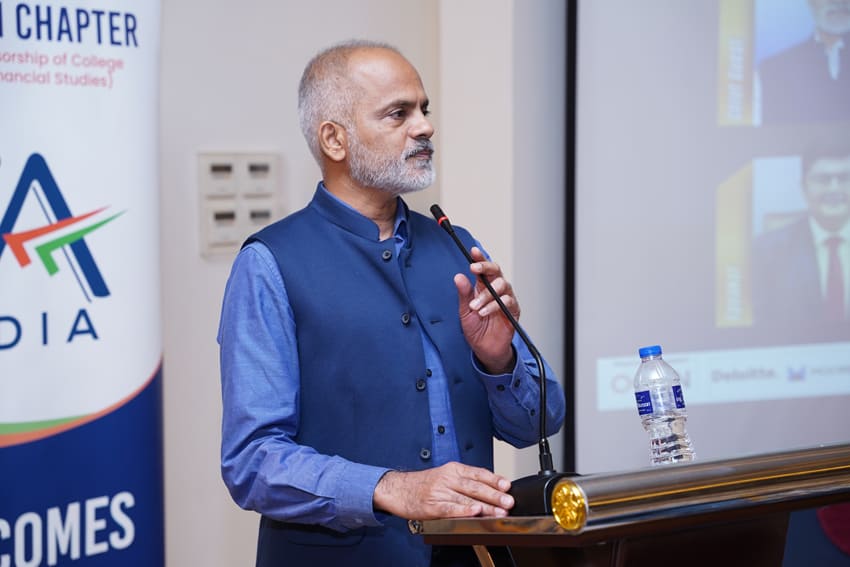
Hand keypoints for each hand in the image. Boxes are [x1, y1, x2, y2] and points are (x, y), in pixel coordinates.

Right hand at [373, 462, 513, 519]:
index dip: (494, 479)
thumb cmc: (423, 484)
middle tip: (508, 501)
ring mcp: (439, 492)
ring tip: (499, 511)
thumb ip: (465, 481)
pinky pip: (450, 508)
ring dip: (485, 506)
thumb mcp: (445, 475)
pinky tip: (474, 512)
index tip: (507, 486)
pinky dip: (463, 510)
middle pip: (475, 486)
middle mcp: (447, 478)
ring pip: (466, 498)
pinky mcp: (432, 505)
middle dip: (494, 495)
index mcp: (453, 469)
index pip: (478, 473)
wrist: (398, 489)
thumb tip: (491, 488)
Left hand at [454, 247, 518, 373]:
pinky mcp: (513, 310)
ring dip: (486, 294)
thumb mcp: (464, 310)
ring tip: (475, 306)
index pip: (483, 269)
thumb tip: (458, 277)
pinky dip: (494, 306)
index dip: (480, 258)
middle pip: (496, 271)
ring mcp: (506, 299)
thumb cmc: (476, 328)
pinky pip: (507, 302)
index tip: (473, 251)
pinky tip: (484, 312)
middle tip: (474, 269)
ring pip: (502, 285)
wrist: (485, 348)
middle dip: (485, 267)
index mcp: (483, 287)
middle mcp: (496, 290)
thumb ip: (463, 294)